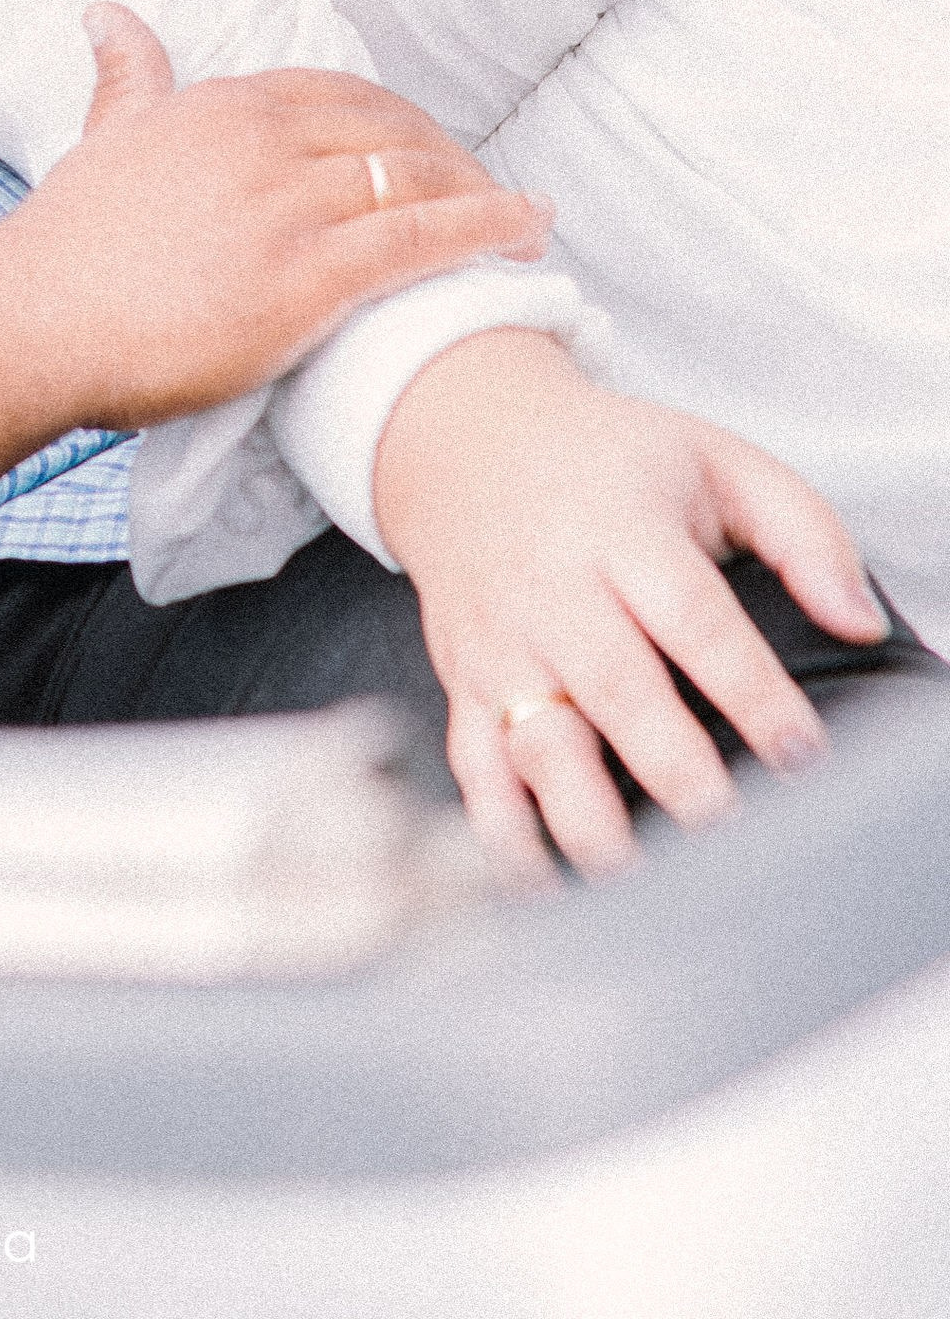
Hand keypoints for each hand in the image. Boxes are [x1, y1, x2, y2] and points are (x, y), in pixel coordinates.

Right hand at [0, 5, 553, 428]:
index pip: (342, 93)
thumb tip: (109, 11)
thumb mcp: (104, 136)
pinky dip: (486, 230)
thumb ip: (127, 74)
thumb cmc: (66, 244)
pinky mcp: (308, 280)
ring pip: (416, 179)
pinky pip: (420, 241)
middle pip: (393, 129)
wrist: (31, 322)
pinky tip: (528, 235)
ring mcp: (290, 208)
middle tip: (490, 191)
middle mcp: (266, 141)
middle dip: (452, 156)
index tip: (432, 147)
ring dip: (484, 194)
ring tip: (526, 221)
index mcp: (225, 105)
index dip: (400, 120)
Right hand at [373, 331, 888, 882]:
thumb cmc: (608, 460)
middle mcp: (554, 589)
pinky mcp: (463, 682)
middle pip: (614, 687)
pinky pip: (473, 767)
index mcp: (623, 529)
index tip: (803, 752)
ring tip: (638, 876)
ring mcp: (502, 642)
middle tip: (726, 827)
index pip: (693, 616)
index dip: (750, 690)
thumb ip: (803, 533)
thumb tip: (858, 620)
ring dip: (584, 815)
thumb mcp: (714, 459)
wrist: (463, 438)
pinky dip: (501, 832)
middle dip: (672, 768)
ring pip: (536, 740)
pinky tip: (544, 882)